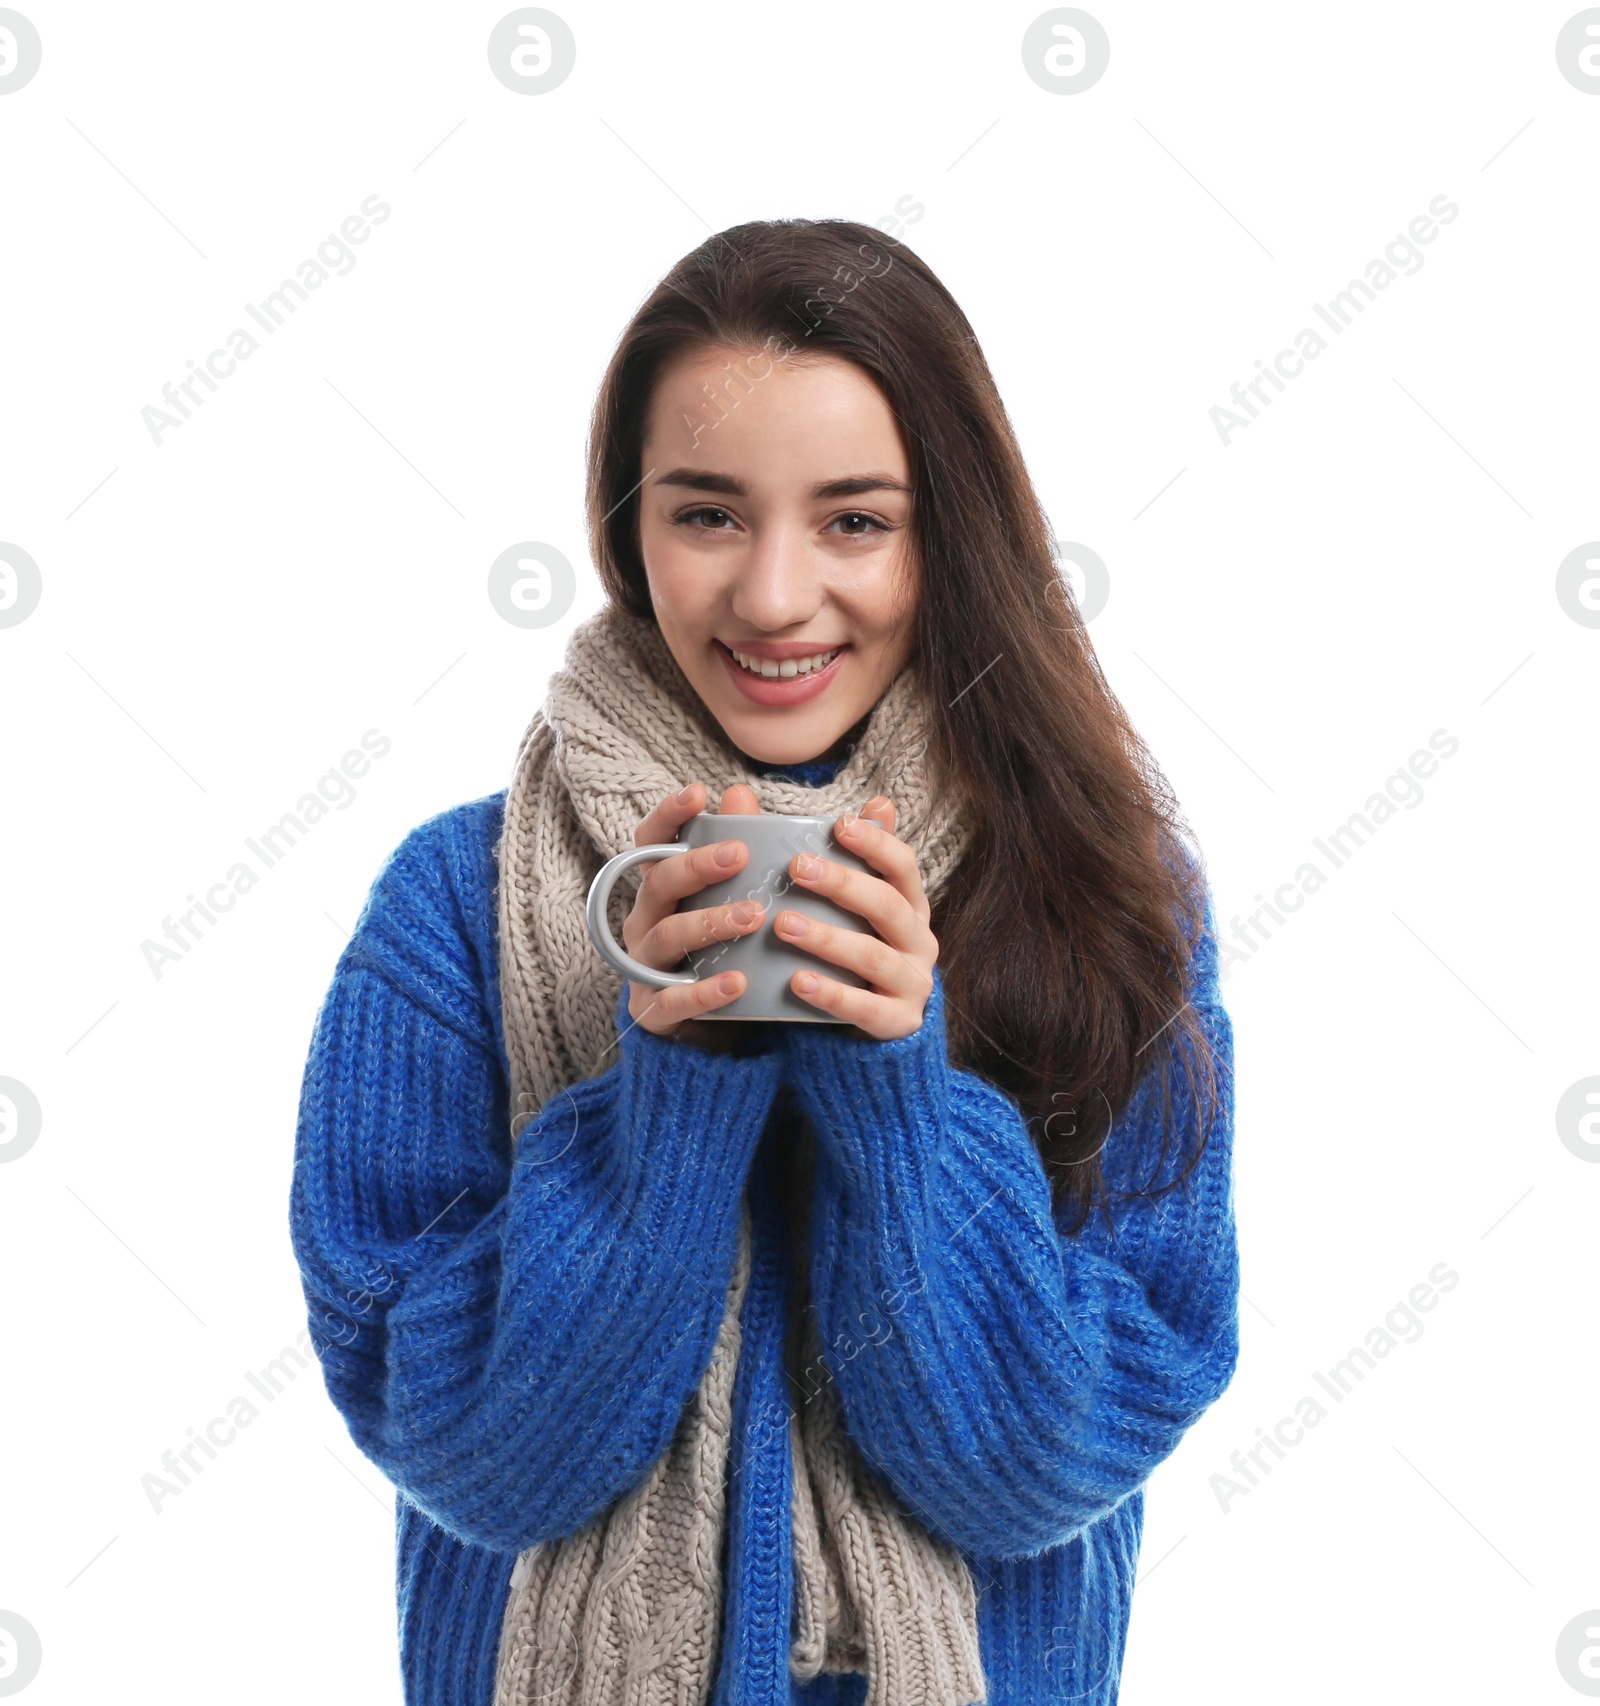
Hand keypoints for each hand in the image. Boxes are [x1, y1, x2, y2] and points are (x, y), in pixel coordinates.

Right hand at [621, 780, 765, 1046]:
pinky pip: (674, 999)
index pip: (652, 845)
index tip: (698, 792)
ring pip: (668, 937)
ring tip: (754, 916)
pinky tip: (738, 981)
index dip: (668, 817)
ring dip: (710, 923)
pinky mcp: (653, 1012)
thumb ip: (747, 854)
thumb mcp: (739, 902)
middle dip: (696, 866)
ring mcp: (644, 968)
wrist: (710, 1037)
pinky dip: (705, 990)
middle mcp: (645, 923)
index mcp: (662, 892)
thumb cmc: (725, 954)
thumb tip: (746, 794)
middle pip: (658, 884)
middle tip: (741, 853)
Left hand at [772, 796, 938, 1040]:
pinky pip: (866, 1009)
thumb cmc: (845, 954)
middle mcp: (919, 941)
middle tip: (797, 866)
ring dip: (828, 938)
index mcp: (908, 906)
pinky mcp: (898, 1024)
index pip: (903, 866)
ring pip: (874, 957)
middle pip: (888, 905)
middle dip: (844, 884)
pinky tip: (798, 981)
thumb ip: (808, 853)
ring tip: (784, 924)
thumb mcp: (836, 907)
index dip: (876, 843)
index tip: (839, 823)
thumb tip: (761, 793)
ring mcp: (912, 984)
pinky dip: (832, 995)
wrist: (863, 1035)